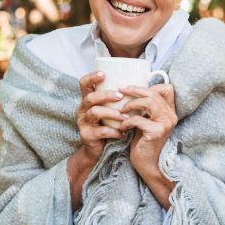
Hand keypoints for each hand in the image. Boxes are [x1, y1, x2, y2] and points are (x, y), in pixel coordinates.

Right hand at [68, 71, 126, 209]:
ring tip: (125, 117)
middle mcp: (82, 109)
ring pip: (95, 113)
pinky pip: (100, 131)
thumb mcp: (109, 110)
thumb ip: (117, 99)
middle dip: (105, 95)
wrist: (96, 150)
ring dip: (112, 113)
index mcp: (87, 100)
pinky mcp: (87, 136)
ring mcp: (83, 123)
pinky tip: (122, 132)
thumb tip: (142, 82)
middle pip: (90, 98)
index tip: (104, 74)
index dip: (91, 77)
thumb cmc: (107, 125)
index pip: (83, 83)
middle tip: (120, 96)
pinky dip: (113, 131)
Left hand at [119, 84, 176, 174]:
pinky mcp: (156, 132)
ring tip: (121, 110)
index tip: (130, 88)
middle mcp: (170, 116)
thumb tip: (130, 90)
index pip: (166, 89)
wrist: (148, 165)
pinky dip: (127, 121)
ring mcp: (165, 124)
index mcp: (169, 111)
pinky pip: (139, 119)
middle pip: (154, 93)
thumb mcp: (146, 121)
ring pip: (149, 102)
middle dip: (135, 90)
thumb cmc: (143, 142)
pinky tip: (122, 127)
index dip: (149, 86)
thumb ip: (145, 108)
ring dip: (131, 104)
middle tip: (120, 90)